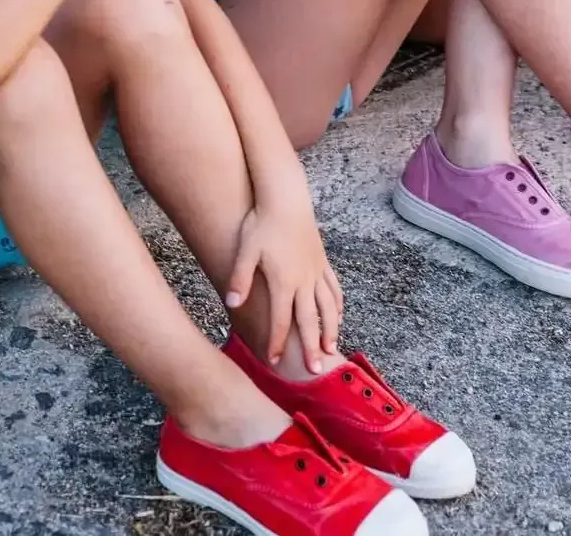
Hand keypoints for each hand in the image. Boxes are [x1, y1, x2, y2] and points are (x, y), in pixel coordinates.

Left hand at [225, 201, 343, 374]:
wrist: (286, 198)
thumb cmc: (262, 223)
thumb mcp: (246, 250)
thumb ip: (240, 278)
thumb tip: (231, 303)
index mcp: (284, 282)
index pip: (281, 320)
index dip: (277, 342)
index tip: (274, 362)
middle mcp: (304, 280)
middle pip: (310, 321)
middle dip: (311, 347)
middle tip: (314, 371)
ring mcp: (316, 270)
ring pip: (327, 307)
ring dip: (330, 330)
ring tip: (332, 350)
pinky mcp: (322, 260)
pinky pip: (333, 287)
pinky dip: (337, 304)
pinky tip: (339, 314)